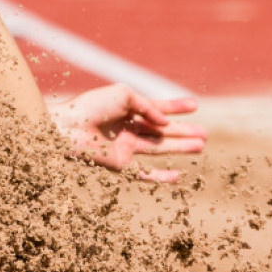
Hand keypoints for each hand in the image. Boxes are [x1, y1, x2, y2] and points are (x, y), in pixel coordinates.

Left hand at [48, 84, 206, 182]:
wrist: (67, 129)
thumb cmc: (91, 106)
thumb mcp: (124, 95)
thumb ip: (148, 106)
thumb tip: (166, 123)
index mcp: (127, 109)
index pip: (156, 108)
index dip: (176, 107)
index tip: (195, 105)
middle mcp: (128, 129)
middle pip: (162, 131)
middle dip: (184, 132)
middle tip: (205, 134)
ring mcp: (125, 148)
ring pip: (159, 149)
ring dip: (181, 147)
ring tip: (201, 146)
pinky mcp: (120, 165)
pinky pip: (145, 174)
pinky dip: (161, 177)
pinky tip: (178, 176)